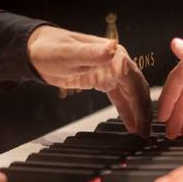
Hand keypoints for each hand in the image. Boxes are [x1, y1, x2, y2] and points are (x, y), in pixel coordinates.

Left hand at [28, 26, 151, 136]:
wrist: (36, 51)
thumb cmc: (49, 49)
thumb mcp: (69, 53)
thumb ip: (91, 53)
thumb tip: (112, 48)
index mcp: (113, 55)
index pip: (134, 81)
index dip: (141, 102)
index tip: (145, 120)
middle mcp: (116, 62)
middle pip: (137, 89)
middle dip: (143, 111)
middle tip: (146, 132)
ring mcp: (110, 71)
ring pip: (131, 94)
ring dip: (137, 113)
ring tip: (141, 132)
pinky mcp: (102, 80)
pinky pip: (119, 97)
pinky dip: (126, 110)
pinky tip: (131, 124)